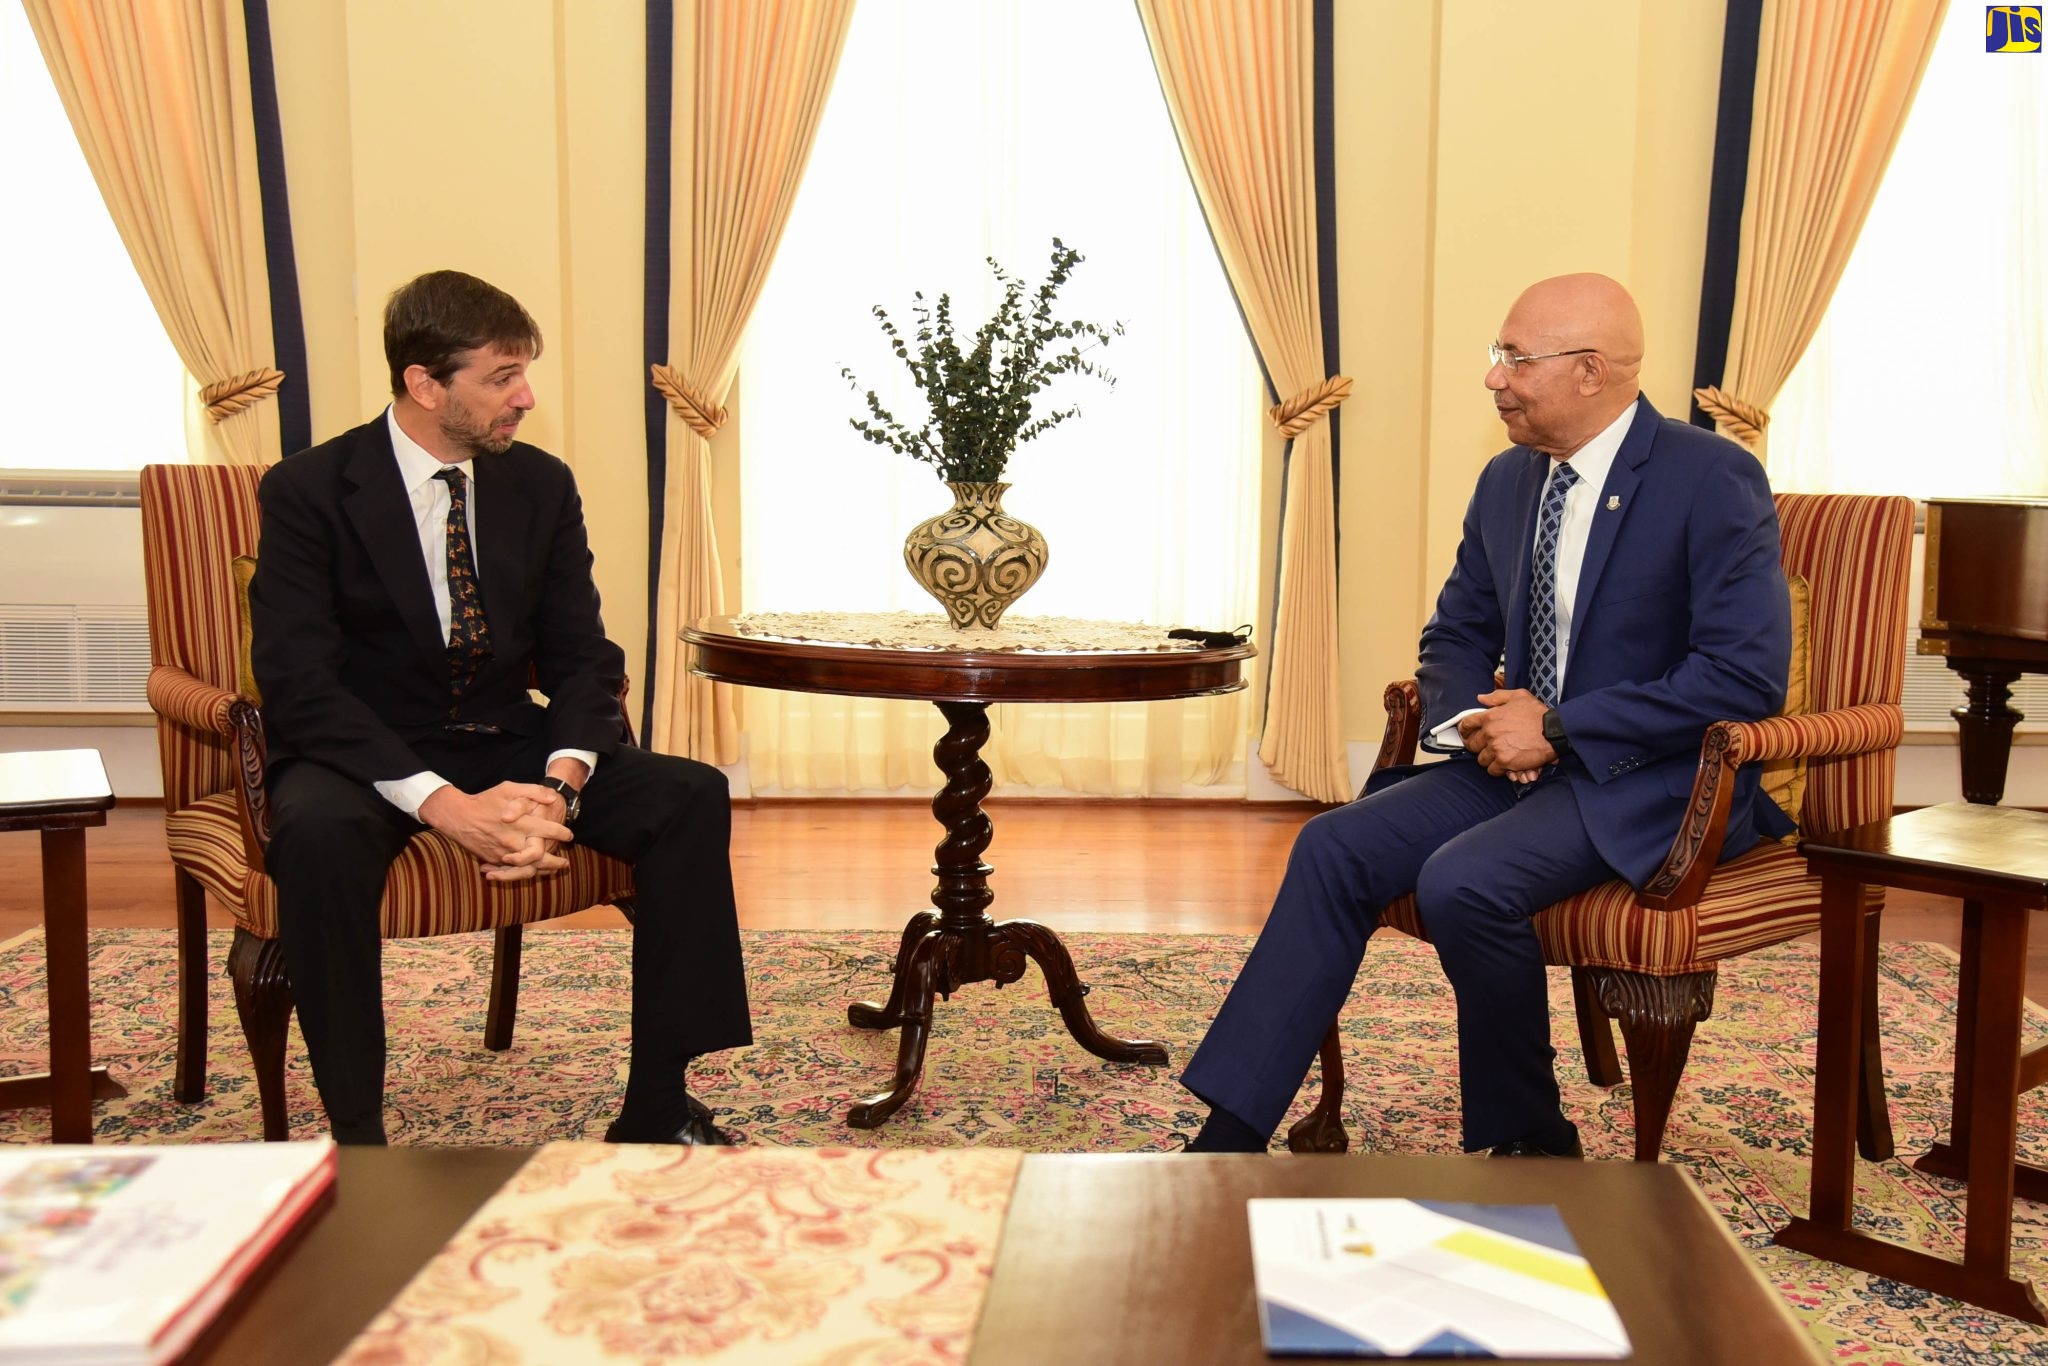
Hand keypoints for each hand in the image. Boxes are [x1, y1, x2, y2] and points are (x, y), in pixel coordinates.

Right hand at [418, 781, 573, 881]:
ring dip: (542, 871)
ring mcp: (503, 853)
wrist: (458, 816)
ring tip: (553, 870)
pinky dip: (524, 873)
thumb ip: (533, 792)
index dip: (562, 833)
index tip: (569, 835)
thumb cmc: (485, 800)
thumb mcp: (508, 788)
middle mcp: (513, 841)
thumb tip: (552, 798)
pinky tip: (533, 871)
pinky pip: (512, 871)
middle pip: (541, 857)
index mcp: (521, 823)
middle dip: (556, 862)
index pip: (548, 831)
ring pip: (527, 869)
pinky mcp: (494, 859)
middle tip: (566, 863)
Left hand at [1460, 688, 1556, 777]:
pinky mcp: (1504, 762)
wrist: (1553, 731)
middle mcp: (1489, 733)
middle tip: (1486, 747)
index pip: (1466, 724)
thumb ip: (1497, 697)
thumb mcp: (1518, 696)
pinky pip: (1493, 770)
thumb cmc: (1538, 713)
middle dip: (1478, 746)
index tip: (1467, 734)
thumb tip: (1480, 698)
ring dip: (1489, 759)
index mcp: (1490, 716)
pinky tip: (1505, 765)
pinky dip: (1498, 769)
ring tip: (1498, 756)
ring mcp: (1496, 748)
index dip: (1465, 730)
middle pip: (1472, 745)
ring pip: (1481, 759)